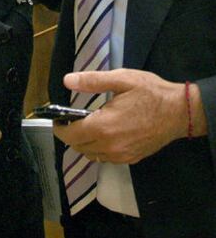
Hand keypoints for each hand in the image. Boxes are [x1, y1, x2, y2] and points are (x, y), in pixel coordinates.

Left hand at [54, 69, 205, 164]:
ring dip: (84, 143)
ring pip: (91, 155)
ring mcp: (121, 156)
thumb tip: (67, 80)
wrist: (179, 112)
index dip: (59, 128)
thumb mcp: (121, 79)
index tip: (57, 118)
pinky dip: (98, 149)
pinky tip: (104, 134)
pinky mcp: (131, 159)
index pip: (70, 135)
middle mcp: (109, 146)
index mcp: (103, 126)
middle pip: (78, 147)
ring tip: (86, 125)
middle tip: (71, 119)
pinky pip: (106, 158)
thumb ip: (92, 81)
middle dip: (70, 134)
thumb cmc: (150, 92)